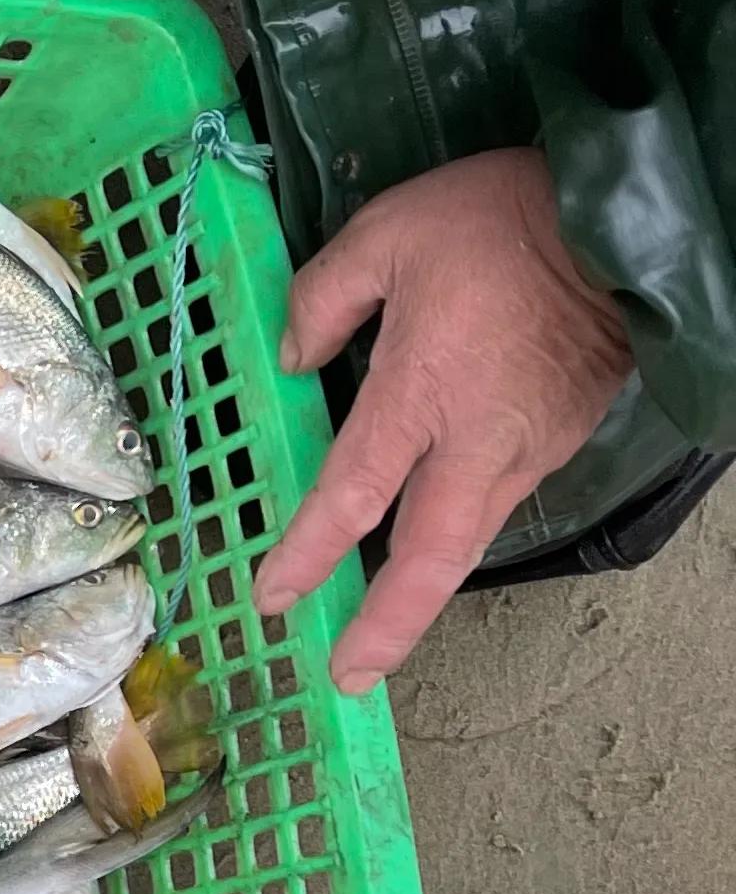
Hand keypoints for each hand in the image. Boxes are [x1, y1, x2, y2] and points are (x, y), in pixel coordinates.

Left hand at [253, 148, 632, 690]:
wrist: (619, 221)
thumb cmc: (498, 220)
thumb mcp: (388, 231)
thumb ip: (325, 297)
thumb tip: (294, 357)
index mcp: (422, 392)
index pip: (354, 494)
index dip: (310, 553)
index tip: (274, 595)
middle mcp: (479, 439)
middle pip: (431, 558)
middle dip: (388, 625)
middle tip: (349, 673)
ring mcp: (528, 447)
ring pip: (468, 540)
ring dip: (422, 591)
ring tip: (378, 628)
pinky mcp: (561, 440)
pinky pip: (497, 501)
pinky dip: (457, 533)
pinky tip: (427, 540)